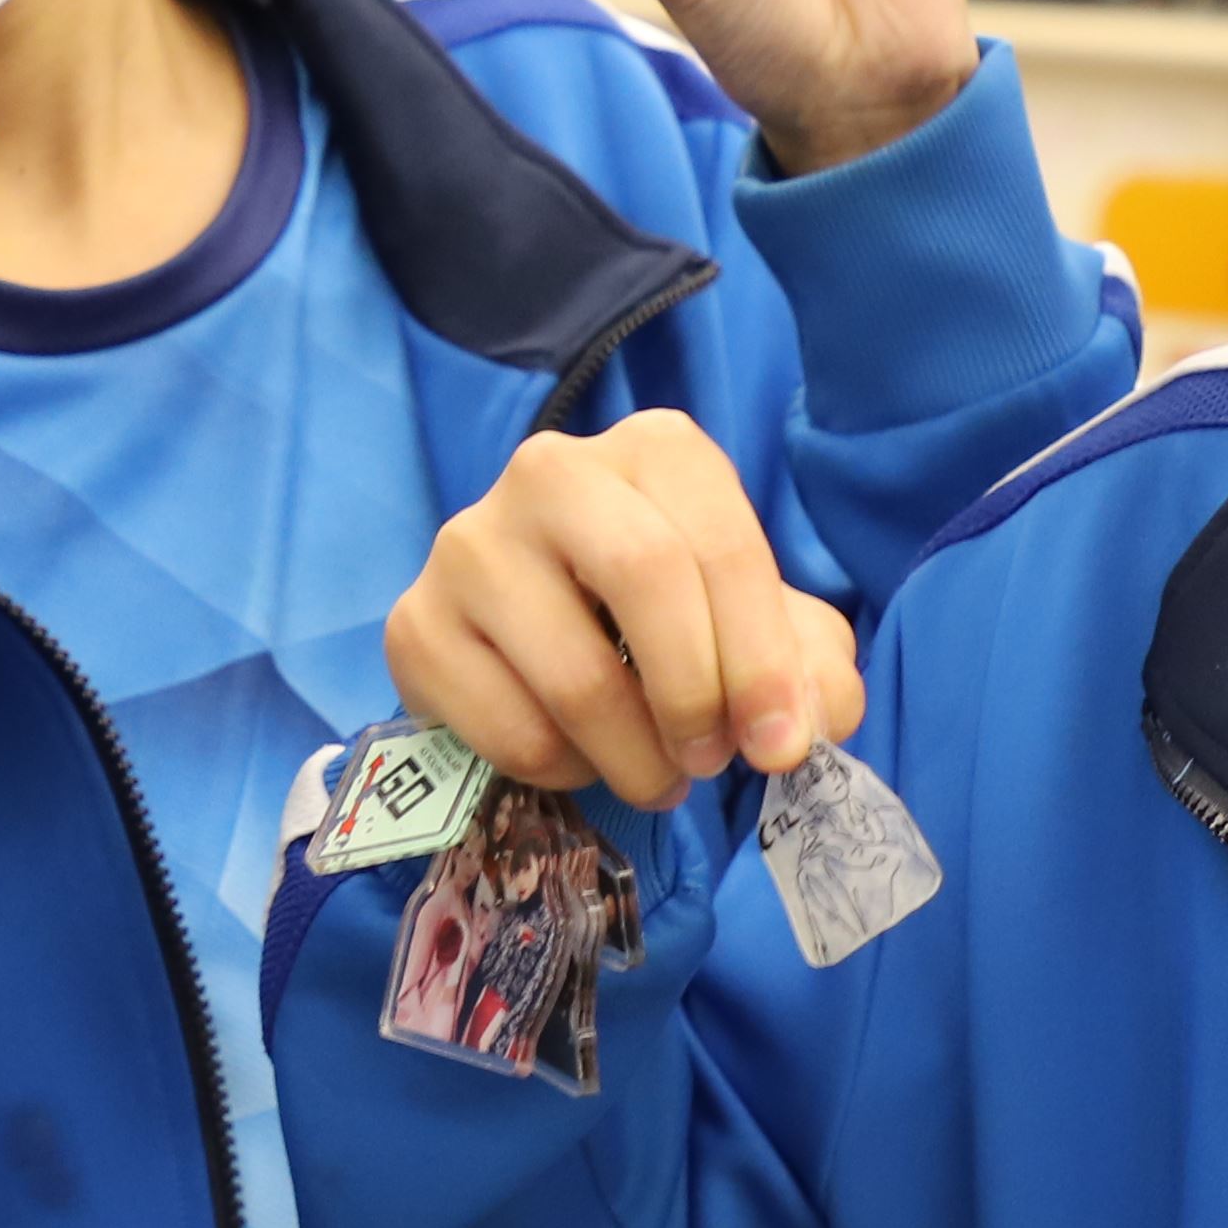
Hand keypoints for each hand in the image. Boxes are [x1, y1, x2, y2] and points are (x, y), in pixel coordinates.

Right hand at [385, 411, 866, 810]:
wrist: (534, 638)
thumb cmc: (664, 619)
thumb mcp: (754, 625)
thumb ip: (807, 663)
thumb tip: (811, 721)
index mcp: (652, 450)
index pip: (719, 545)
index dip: (762, 660)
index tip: (780, 746)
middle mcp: (550, 471)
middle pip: (645, 576)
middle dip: (696, 697)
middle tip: (710, 763)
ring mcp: (468, 544)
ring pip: (576, 676)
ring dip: (637, 759)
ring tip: (657, 776)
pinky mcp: (415, 625)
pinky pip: (512, 730)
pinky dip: (565, 771)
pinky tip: (580, 756)